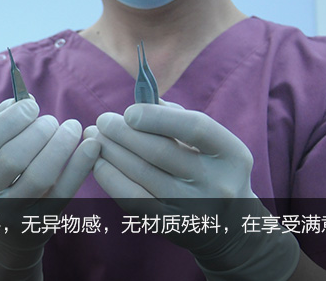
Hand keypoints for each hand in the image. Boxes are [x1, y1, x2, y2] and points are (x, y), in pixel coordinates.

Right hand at [0, 97, 99, 279]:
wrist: (3, 232)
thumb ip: (1, 123)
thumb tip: (24, 99)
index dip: (9, 120)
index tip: (32, 105)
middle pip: (13, 158)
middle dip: (38, 131)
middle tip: (52, 121)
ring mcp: (9, 214)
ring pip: (39, 176)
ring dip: (60, 145)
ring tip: (71, 128)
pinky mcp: (39, 224)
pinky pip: (63, 192)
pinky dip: (80, 166)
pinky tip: (91, 145)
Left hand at [85, 101, 298, 279]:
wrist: (227, 225)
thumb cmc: (209, 168)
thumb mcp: (208, 143)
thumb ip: (177, 118)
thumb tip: (139, 101)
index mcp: (232, 154)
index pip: (194, 127)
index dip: (157, 117)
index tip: (129, 112)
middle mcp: (218, 183)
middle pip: (161, 151)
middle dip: (124, 132)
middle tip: (102, 121)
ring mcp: (195, 207)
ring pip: (142, 174)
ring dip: (111, 152)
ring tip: (93, 137)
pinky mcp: (171, 225)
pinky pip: (133, 199)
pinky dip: (110, 178)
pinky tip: (98, 163)